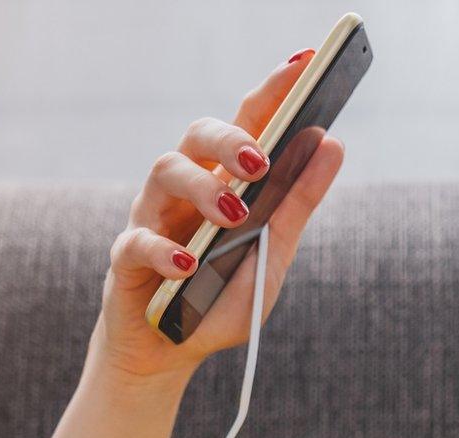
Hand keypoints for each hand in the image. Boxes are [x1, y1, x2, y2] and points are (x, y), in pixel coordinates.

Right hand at [89, 49, 346, 386]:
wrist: (171, 353)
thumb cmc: (221, 298)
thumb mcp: (272, 254)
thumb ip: (298, 203)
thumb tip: (332, 144)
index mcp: (224, 179)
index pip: (249, 121)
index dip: (273, 89)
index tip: (306, 62)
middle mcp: (185, 187)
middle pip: (198, 134)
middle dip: (230, 137)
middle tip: (261, 161)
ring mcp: (152, 216)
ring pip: (165, 170)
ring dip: (204, 187)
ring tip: (235, 213)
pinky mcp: (126, 258)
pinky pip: (138, 240)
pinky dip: (166, 250)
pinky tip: (190, 262)